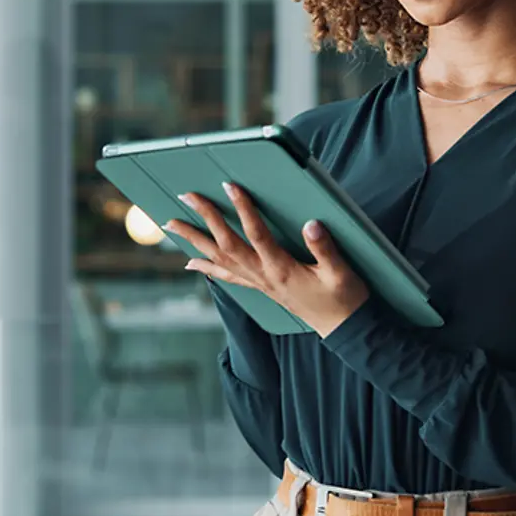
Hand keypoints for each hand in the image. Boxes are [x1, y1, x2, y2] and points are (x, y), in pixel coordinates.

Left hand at [164, 182, 369, 337]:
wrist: (343, 329)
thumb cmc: (344, 299)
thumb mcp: (341, 273)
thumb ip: (325, 249)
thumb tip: (310, 224)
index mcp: (283, 269)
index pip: (258, 234)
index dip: (244, 209)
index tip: (230, 186)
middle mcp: (264, 276)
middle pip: (227, 244)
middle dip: (205, 219)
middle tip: (187, 197)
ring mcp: (259, 283)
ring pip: (219, 259)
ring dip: (194, 241)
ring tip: (172, 224)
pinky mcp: (261, 288)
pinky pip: (227, 276)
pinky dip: (207, 268)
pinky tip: (191, 262)